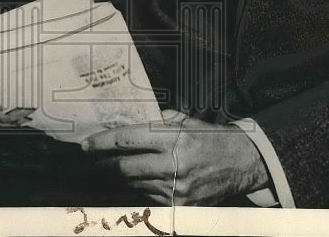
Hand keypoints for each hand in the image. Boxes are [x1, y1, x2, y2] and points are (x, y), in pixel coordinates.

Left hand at [81, 113, 269, 204]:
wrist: (242, 162)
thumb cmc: (210, 137)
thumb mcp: (185, 120)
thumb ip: (157, 122)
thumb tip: (125, 126)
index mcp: (174, 138)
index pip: (128, 140)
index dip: (103, 143)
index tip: (86, 145)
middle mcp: (174, 164)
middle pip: (125, 168)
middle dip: (103, 164)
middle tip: (91, 160)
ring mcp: (177, 189)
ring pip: (135, 184)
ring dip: (122, 177)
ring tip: (112, 169)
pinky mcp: (181, 206)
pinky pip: (150, 197)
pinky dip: (142, 188)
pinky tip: (141, 179)